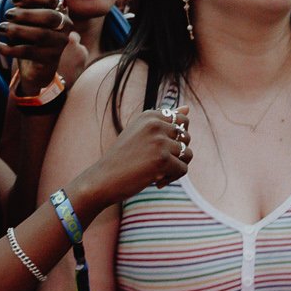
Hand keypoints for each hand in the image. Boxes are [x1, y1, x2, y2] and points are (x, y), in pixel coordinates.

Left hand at [0, 0, 73, 95]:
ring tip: (1, 27)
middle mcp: (65, 26)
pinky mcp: (50, 59)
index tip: (14, 0)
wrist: (37, 69)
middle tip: (7, 14)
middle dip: (26, 14)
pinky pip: (28, 52)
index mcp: (61, 12)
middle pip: (49, 16)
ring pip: (40, 34)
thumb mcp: (28, 23)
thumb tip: (15, 8)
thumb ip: (24, 14)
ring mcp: (59, 43)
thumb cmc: (31, 39)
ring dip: (17, 29)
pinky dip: (9, 49)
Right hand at [78, 106, 192, 210]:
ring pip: (187, 154)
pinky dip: (172, 178)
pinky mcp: (161, 160)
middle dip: (177, 154)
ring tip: (159, 174)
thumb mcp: (141, 134)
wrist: (102, 180)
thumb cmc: (122, 159)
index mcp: (150, 115)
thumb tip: (188, 108)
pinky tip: (157, 182)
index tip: (160, 150)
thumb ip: (164, 121)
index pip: (182, 120)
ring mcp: (159, 142)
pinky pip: (182, 169)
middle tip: (160, 165)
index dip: (176, 138)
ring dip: (175, 167)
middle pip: (186, 137)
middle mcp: (155, 124)